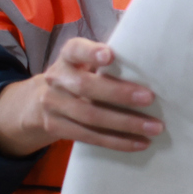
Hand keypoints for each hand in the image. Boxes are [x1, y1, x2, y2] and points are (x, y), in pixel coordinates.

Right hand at [0, 38, 160, 156]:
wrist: (38, 102)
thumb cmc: (80, 74)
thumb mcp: (85, 62)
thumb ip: (109, 60)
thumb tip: (152, 61)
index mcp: (68, 57)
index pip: (75, 50)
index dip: (90, 52)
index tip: (109, 55)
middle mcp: (56, 79)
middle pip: (85, 87)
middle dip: (119, 93)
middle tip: (149, 98)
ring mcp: (53, 105)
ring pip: (90, 116)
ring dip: (125, 123)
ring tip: (154, 127)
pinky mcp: (56, 128)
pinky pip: (89, 136)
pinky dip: (117, 141)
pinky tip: (140, 143)